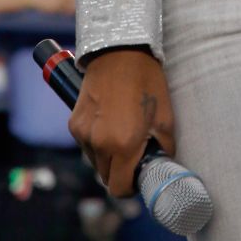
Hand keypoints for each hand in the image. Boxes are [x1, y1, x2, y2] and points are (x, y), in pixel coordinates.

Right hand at [68, 49, 175, 197]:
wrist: (120, 51)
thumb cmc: (147, 82)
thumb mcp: (166, 118)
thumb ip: (162, 149)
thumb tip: (159, 166)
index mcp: (124, 145)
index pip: (119, 188)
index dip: (130, 188)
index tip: (138, 178)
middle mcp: (99, 143)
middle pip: (106, 177)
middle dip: (120, 171)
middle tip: (134, 153)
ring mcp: (83, 134)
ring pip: (95, 161)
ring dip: (107, 156)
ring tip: (122, 132)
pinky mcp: (74, 124)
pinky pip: (86, 144)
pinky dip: (96, 141)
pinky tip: (109, 121)